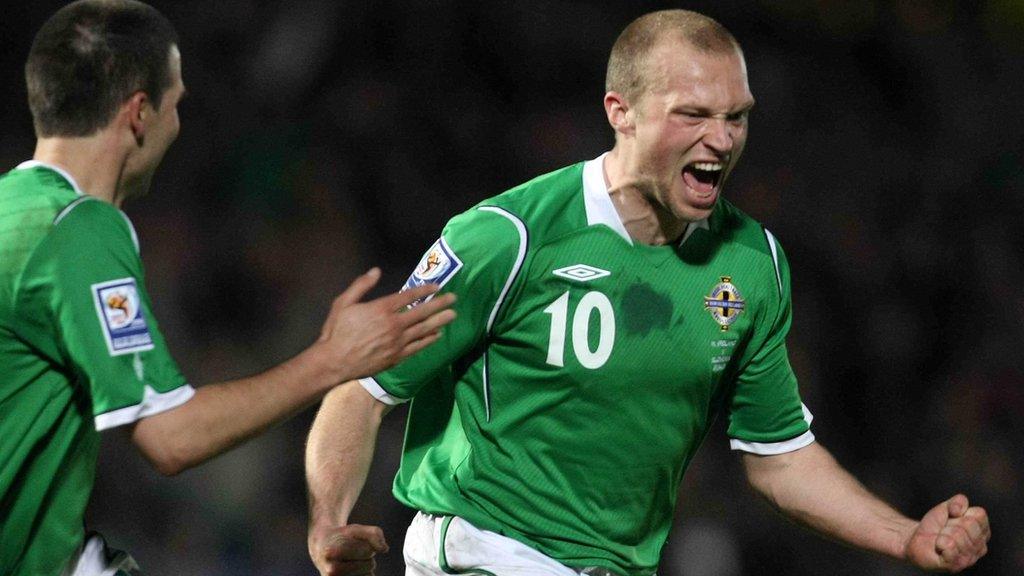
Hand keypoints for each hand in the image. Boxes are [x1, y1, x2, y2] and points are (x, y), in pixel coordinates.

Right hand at [309, 523, 388, 575]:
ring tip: (350, 560)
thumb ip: (374, 534)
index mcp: (332, 552)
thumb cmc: (341, 538)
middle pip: (370, 564)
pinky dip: (363, 575)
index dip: (366, 544)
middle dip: (366, 556)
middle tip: (352, 552)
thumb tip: (384, 549)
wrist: (322, 550)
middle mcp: (332, 571)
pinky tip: (351, 570)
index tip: (352, 542)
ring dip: (365, 567)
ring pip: (369, 575)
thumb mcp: (356, 529)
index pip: (368, 550)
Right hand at [317, 268, 456, 381]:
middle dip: (440, 304)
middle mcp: (394, 324)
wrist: (334, 362)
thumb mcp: (343, 303)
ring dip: (440, 321)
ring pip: (424, 329)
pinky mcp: (398, 357)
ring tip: (452, 315)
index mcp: (382, 309)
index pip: (409, 296)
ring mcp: (398, 342)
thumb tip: (376, 271)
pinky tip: (438, 335)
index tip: (437, 287)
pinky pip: (418, 346)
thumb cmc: (337, 331)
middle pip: (422, 312)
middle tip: (454, 299)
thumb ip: (361, 286)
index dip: (425, 290)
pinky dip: (429, 340)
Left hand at [905, 494, 989, 571]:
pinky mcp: (954, 565)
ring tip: (940, 539)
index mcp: (982, 532)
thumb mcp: (947, 507)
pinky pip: (949, 546)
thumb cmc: (935, 525)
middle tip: (944, 530)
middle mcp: (980, 547)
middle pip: (968, 525)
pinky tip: (938, 547)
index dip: (961, 512)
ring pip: (957, 536)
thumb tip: (959, 510)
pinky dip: (939, 543)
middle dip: (951, 524)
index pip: (979, 514)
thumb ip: (959, 501)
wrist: (916, 538)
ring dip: (943, 534)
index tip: (953, 517)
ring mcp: (968, 558)